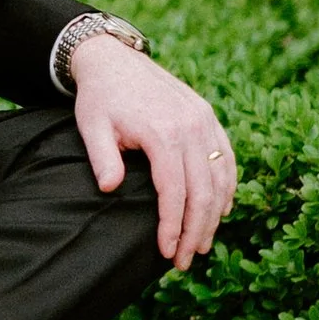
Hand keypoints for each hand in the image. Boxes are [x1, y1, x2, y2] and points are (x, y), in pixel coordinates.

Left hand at [71, 36, 235, 271]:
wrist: (113, 59)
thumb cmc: (99, 98)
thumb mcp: (91, 126)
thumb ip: (102, 158)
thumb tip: (110, 189)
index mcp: (162, 132)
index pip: (175, 192)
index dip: (173, 227)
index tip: (167, 254)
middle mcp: (190, 127)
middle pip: (203, 192)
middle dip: (196, 231)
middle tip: (186, 261)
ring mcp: (203, 120)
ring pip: (220, 178)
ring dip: (214, 215)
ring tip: (202, 244)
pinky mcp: (208, 117)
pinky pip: (226, 158)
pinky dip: (227, 187)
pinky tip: (219, 211)